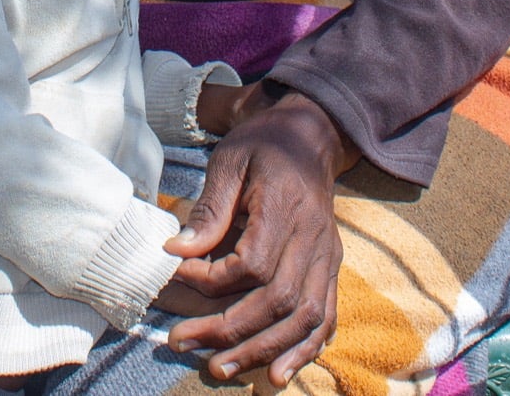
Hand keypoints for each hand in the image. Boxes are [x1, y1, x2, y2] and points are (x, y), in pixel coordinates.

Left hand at [162, 88, 351, 386]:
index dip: (212, 280)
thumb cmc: (263, 147)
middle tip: (184, 343)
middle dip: (230, 331)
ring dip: (263, 351)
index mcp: (287, 207)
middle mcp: (314, 238)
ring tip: (221, 368)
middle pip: (278, 301)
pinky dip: (304, 351)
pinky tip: (277, 374)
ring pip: (305, 319)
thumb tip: (177, 250)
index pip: (252, 263)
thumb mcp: (229, 161)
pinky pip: (326, 319)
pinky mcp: (332, 269)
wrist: (310, 138)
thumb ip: (208, 207)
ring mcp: (328, 257)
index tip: (178, 275)